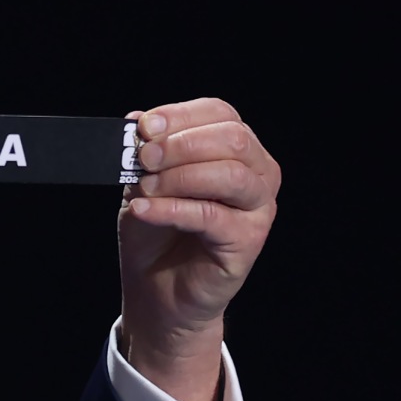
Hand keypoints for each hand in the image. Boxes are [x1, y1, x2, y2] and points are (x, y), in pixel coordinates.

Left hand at [118, 98, 279, 400]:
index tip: (144, 127)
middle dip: (180, 144)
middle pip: (232, 138)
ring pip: (230, 174)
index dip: (180, 116)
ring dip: (179, 176)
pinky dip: (173, 209)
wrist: (155, 287)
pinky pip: (213, 216)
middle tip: (143, 158)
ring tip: (144, 187)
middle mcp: (257, 173)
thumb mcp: (146, 180)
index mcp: (237, 148)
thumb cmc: (157, 231)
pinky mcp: (250, 241)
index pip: (219, 113)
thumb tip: (141, 122)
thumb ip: (149, 152)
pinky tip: (143, 210)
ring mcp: (259, 208)